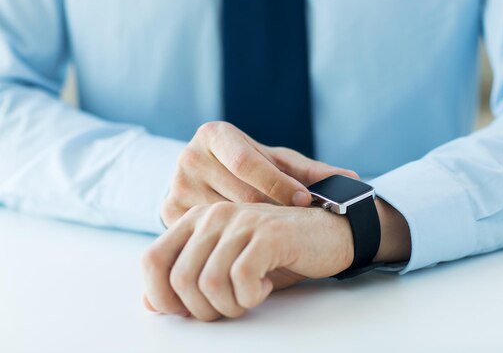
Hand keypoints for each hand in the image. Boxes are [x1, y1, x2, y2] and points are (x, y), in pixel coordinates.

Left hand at [142, 202, 353, 320]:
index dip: (161, 295)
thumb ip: (188, 278)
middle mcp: (213, 215)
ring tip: (248, 297)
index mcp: (196, 219)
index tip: (187, 310)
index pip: (151, 259)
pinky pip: (240, 280)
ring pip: (209, 283)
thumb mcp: (225, 265)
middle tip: (229, 306)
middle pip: (180, 279)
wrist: (327, 233)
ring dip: (229, 306)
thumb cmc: (275, 253)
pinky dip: (251, 296)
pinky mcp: (267, 234)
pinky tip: (265, 286)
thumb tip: (151, 304)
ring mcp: (241, 221)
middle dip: (202, 309)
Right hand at [161, 121, 357, 226]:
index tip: (305, 202)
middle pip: (238, 193)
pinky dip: (232, 242)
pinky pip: (208, 235)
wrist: (205, 177)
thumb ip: (311, 171)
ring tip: (277, 237)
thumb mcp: (276, 162)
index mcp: (214, 134)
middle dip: (273, 212)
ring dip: (254, 231)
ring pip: (225, 219)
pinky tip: (252, 246)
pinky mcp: (167, 214)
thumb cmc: (248, 166)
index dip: (279, 184)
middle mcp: (189, 156)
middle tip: (297, 226)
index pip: (247, 162)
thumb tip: (353, 179)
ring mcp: (174, 186)